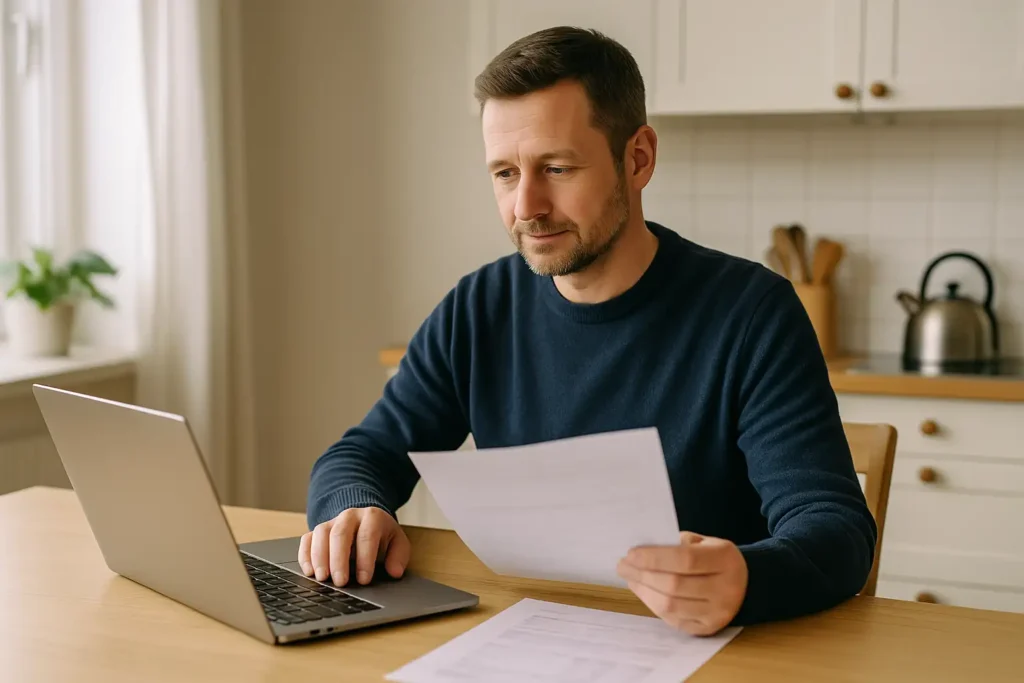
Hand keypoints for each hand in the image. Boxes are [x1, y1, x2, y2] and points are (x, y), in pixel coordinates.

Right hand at [297, 507, 410, 586]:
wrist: (366, 520)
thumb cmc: (382, 535)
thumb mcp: (397, 542)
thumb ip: (399, 556)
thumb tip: (395, 571)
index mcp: (372, 517)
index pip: (367, 536)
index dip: (365, 558)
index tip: (364, 579)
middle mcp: (349, 516)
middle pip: (340, 534)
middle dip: (339, 560)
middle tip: (340, 582)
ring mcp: (331, 522)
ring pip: (321, 534)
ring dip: (319, 557)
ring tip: (322, 578)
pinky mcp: (317, 531)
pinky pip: (307, 539)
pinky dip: (305, 555)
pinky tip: (309, 571)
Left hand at [617, 531, 747, 635]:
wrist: (748, 584)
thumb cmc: (716, 558)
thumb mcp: (705, 542)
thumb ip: (677, 544)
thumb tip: (640, 551)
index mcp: (725, 560)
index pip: (684, 560)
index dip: (653, 557)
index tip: (631, 553)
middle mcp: (726, 589)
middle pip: (674, 585)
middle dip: (642, 574)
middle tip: (623, 566)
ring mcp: (718, 613)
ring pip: (671, 606)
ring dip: (644, 591)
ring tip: (630, 578)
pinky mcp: (709, 629)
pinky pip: (674, 620)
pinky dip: (654, 605)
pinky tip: (644, 592)